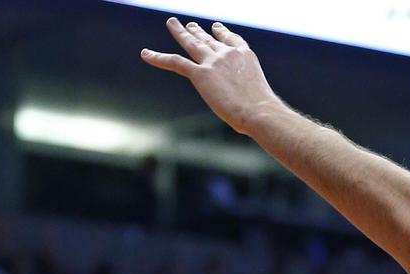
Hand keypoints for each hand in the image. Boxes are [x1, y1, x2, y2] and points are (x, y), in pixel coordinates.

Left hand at [141, 18, 281, 135]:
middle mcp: (228, 54)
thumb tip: (250, 113)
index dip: (222, 33)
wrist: (258, 110)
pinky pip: (175, 62)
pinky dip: (158, 57)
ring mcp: (213, 62)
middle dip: (198, 32)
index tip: (217, 28)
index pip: (232, 40)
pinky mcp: (200, 74)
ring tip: (173, 23)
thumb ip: (249, 96)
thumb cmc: (264, 111)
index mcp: (245, 56)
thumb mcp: (259, 97)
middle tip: (190, 25)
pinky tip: (145, 54)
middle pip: (209, 39)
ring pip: (192, 44)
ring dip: (180, 33)